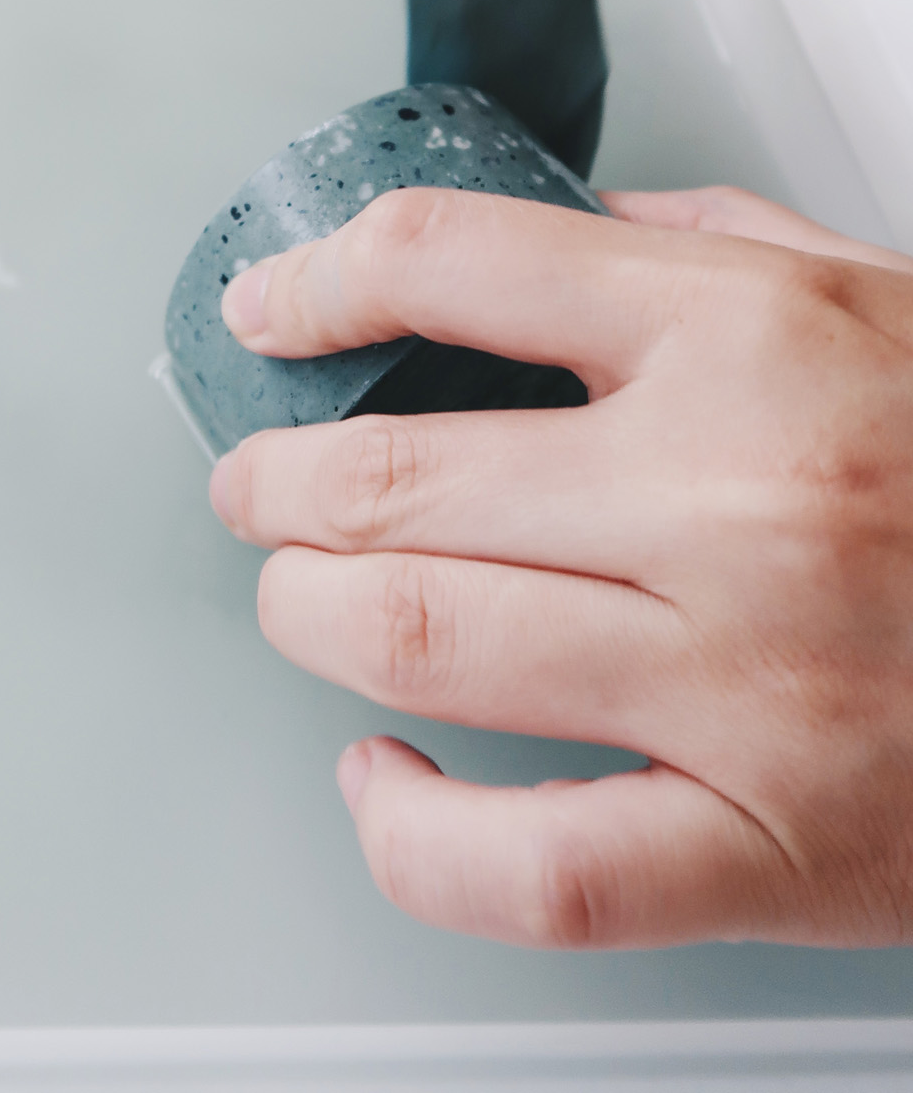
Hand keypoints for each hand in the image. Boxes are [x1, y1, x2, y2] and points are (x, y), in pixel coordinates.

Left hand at [213, 182, 912, 946]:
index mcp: (752, 336)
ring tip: (296, 595)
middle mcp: (733, 495)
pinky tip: (381, 782)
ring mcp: (745, 680)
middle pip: (397, 471)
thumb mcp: (875, 291)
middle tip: (259, 481)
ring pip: (417, 641)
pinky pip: (526, 870)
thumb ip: (703, 250)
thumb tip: (553, 239)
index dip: (318, 280)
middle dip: (279, 478)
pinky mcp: (770, 846)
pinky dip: (408, 835)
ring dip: (306, 616)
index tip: (272, 309)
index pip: (453, 262)